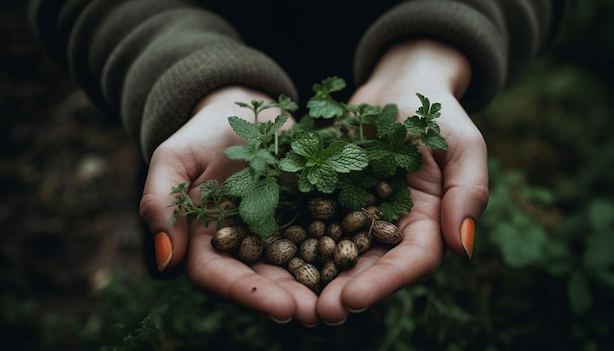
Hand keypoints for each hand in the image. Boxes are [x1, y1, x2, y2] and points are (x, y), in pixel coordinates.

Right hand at [139, 86, 320, 324]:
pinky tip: (357, 258)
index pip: (219, 275)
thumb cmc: (202, 133)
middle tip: (317, 313)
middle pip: (261, 277)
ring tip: (341, 300)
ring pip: (293, 263)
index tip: (281, 307)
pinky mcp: (302, 213)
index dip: (248, 292)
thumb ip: (161, 202)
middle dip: (288, 297)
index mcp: (203, 239)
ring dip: (315, 283)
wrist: (244, 111)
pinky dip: (334, 247)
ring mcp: (274, 230)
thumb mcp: (174, 159)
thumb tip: (166, 259)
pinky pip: (319, 232)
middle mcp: (241, 243)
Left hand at [316, 40, 488, 323]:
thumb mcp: (462, 144)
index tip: (353, 297)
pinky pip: (309, 216)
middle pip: (369, 264)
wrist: (396, 85)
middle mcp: (388, 224)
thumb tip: (464, 248)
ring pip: (335, 248)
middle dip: (345, 289)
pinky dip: (293, 235)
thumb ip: (468, 191)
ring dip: (316, 273)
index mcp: (424, 220)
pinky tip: (269, 250)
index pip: (409, 260)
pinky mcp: (327, 194)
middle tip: (318, 311)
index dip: (384, 282)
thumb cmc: (436, 111)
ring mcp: (355, 211)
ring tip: (291, 294)